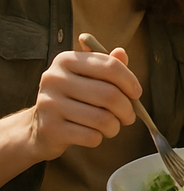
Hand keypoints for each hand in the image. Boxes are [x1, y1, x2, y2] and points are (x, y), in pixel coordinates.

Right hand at [30, 44, 140, 161]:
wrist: (39, 127)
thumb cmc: (73, 97)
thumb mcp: (88, 77)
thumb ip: (108, 65)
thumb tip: (122, 53)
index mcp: (66, 60)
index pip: (110, 66)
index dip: (130, 80)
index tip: (137, 93)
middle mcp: (55, 79)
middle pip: (109, 94)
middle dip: (127, 108)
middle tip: (130, 116)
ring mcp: (50, 104)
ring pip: (101, 118)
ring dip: (114, 126)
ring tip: (113, 127)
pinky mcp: (50, 129)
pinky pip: (90, 136)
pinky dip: (99, 138)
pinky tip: (95, 134)